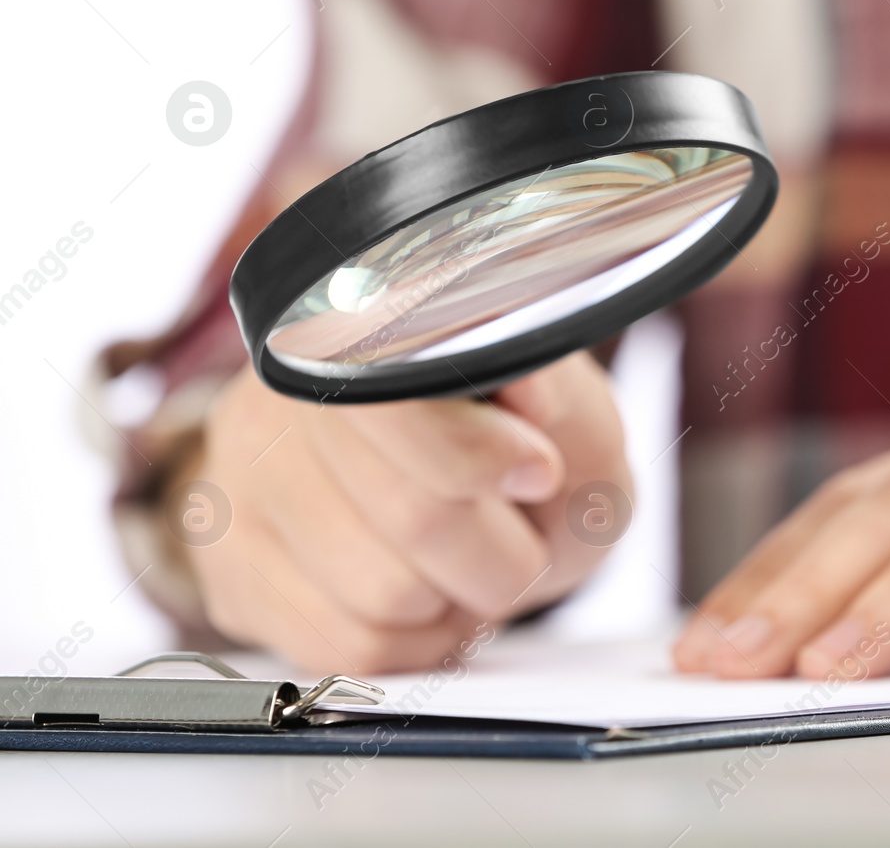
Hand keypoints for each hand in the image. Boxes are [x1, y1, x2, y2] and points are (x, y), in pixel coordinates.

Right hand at [185, 352, 628, 672]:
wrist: (456, 492)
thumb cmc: (515, 448)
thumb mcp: (570, 416)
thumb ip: (562, 401)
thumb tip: (530, 388)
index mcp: (360, 330)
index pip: (398, 406)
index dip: (482, 458)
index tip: (538, 472)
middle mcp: (278, 400)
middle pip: (412, 517)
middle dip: (501, 551)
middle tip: (519, 534)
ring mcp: (240, 485)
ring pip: (381, 597)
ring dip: (458, 600)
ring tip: (467, 562)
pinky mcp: (231, 569)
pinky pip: (344, 648)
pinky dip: (413, 641)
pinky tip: (425, 597)